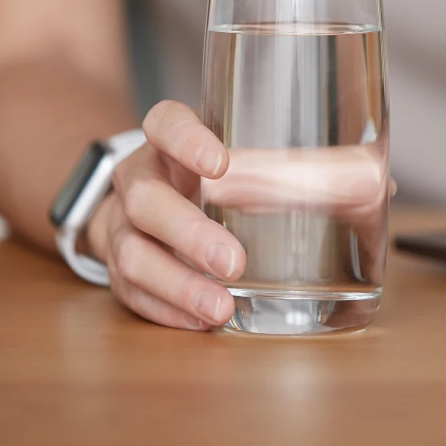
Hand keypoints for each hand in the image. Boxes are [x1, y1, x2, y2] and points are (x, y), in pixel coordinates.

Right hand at [85, 101, 244, 330]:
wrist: (148, 209)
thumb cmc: (210, 180)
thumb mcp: (233, 161)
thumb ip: (267, 167)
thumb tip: (326, 181)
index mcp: (164, 143)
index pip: (165, 124)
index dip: (186, 141)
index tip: (220, 164)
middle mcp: (136, 179)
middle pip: (144, 199)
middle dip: (188, 233)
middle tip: (232, 261)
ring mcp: (120, 226)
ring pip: (133, 254)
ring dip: (179, 284)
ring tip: (221, 307)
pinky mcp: (118, 269)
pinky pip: (132, 293)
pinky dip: (168, 309)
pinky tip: (202, 321)